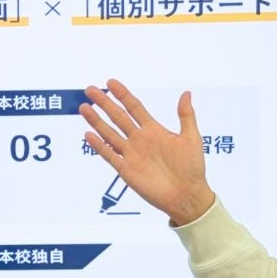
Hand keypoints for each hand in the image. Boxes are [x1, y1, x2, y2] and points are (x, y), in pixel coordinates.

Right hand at [79, 79, 215, 223]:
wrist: (187, 195)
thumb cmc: (192, 168)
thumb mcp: (191, 138)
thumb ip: (186, 116)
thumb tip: (186, 93)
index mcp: (154, 130)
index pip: (134, 107)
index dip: (122, 95)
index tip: (110, 82)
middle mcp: (140, 140)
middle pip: (118, 117)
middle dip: (104, 103)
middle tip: (90, 89)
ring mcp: (132, 154)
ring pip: (110, 134)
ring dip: (96, 121)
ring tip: (84, 107)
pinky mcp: (126, 170)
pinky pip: (109, 155)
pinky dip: (98, 145)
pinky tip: (88, 135)